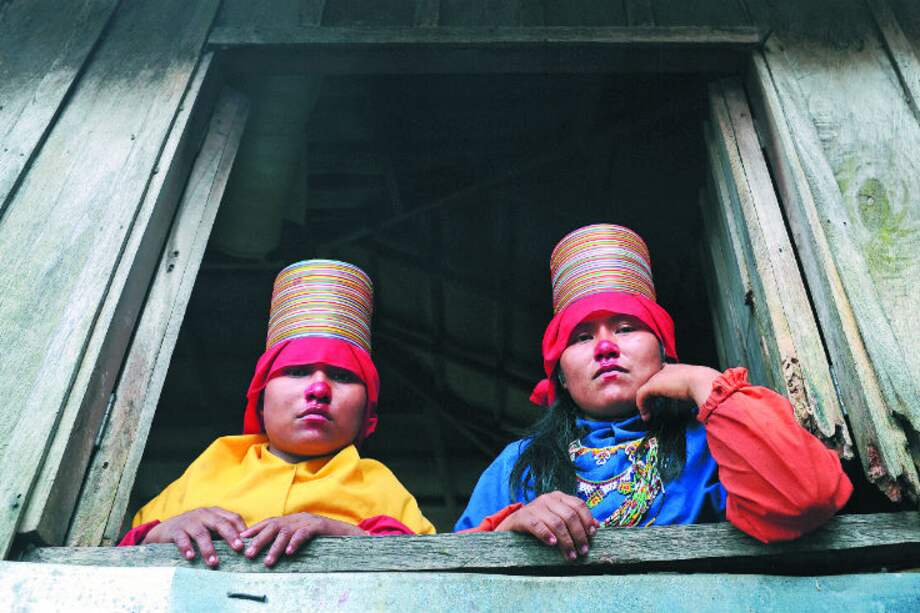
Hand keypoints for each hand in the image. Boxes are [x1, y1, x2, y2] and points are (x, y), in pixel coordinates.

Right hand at [142, 506, 245, 567]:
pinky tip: (192, 557)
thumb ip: (224, 534)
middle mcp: (203, 514)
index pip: (233, 517)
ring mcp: (189, 521)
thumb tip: (246, 547)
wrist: (165, 530)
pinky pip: (182, 539)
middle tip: (238, 548)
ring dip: (209, 548)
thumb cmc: (193, 531)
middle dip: (230, 536)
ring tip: (214, 562)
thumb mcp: (210, 528)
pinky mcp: (175, 530)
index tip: (249, 542)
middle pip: (220, 523)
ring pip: (202, 533)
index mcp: (215, 513)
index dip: (242, 529)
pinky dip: (187, 548)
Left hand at [240, 513, 366, 566]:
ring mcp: (309, 521)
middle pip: (274, 526)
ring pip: (287, 531)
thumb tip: (271, 550)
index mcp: (293, 520)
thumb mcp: (304, 537)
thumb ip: (289, 539)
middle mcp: (298, 518)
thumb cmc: (325, 539)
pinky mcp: (320, 526)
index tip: (241, 538)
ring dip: (275, 547)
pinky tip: (289, 553)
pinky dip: (296, 542)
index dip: (255, 529)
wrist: (349, 534)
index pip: (270, 522)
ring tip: (267, 561)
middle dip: (259, 540)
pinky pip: (305, 533)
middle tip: (249, 554)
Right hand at [495, 492, 597, 560]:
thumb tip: (597, 525)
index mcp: (559, 497)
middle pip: (570, 515)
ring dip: (566, 541)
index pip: (578, 505)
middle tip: (582, 551)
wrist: (512, 525)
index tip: (592, 535)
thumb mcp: (557, 518)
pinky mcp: (522, 516)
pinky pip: (537, 525)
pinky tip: (553, 544)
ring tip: (570, 555)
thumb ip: (575, 519)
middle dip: (579, 535)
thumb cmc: (540, 522)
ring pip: (556, 522)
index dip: (587, 520)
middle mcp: (548, 498)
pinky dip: (546, 535)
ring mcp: (535, 506)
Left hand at [636, 363, 720, 421]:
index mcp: (678, 369)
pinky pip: (641, 395)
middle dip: (651, 395)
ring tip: (648, 415)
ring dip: (645, 403)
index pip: (664, 373)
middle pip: (652, 381)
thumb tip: (696, 414)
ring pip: (646, 389)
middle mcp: (666, 370)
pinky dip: (642, 406)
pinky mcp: (652, 385)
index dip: (661, 385)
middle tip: (653, 408)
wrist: (704, 382)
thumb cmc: (707, 387)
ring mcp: (658, 376)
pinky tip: (646, 416)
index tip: (662, 398)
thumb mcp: (699, 391)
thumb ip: (692, 398)